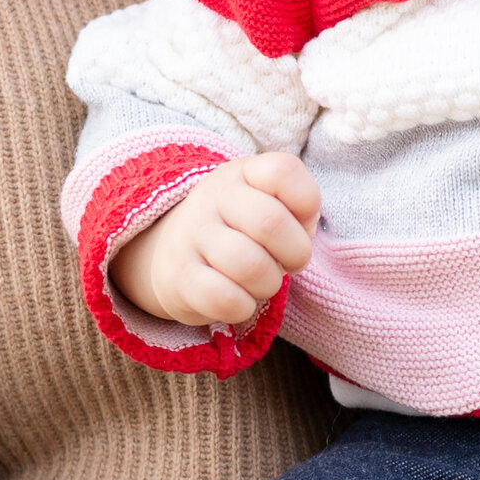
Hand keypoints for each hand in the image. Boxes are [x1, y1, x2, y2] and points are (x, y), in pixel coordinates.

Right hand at [110, 151, 321, 327]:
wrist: (173, 255)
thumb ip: (300, 211)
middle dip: (295, 254)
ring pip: (250, 266)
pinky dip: (243, 308)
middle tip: (288, 263)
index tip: (298, 225)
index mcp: (242, 174)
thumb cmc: (240, 231)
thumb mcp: (271, 205)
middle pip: (270, 223)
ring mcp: (191, 235)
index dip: (306, 206)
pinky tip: (239, 300)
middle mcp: (212, 197)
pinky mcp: (179, 277)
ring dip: (269, 285)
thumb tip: (300, 243)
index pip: (283, 171)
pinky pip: (225, 299)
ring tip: (261, 283)